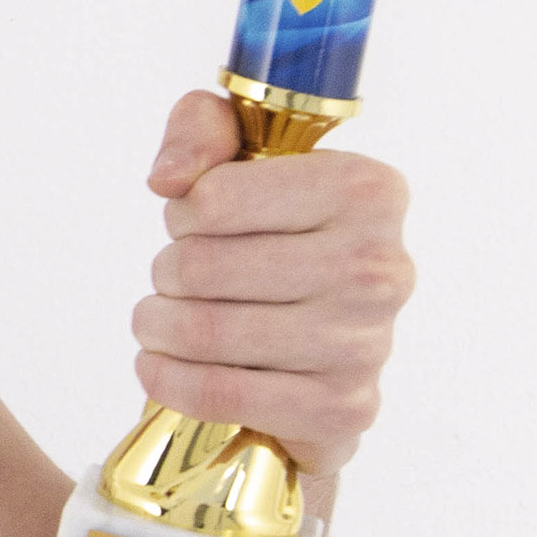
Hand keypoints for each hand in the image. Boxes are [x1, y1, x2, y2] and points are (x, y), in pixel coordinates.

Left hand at [129, 90, 414, 478]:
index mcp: (368, 190)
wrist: (317, 346)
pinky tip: (161, 365)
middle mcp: (378, 266)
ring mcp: (365, 343)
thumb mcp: (241, 154)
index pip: (215, 198)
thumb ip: (202, 129)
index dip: (184, 213)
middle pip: (201, 267)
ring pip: (203, 330)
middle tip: (176, 279)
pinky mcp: (342, 408)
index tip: (197, 223)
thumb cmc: (275, 238)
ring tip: (163, 320)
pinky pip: (220, 393)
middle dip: (166, 272)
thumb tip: (171, 178)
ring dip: (157, 325)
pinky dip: (168, 379)